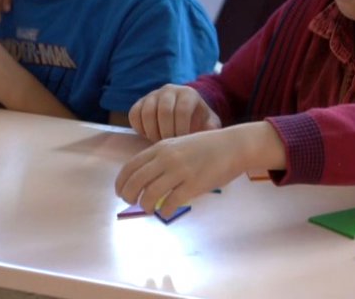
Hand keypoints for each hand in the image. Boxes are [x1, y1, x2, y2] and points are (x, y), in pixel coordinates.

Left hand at [114, 128, 247, 213]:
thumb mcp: (179, 143)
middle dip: (129, 195)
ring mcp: (180, 171)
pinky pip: (171, 202)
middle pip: (136, 181)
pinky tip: (166, 211)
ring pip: (150, 193)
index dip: (121, 182)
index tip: (120, 192)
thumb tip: (146, 177)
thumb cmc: (208, 146)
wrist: (233, 145)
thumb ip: (162, 156)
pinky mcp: (194, 185)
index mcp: (161, 147)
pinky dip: (164, 210)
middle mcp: (167, 158)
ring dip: (145, 205)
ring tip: (148, 209)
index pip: (131, 166)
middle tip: (131, 202)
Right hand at [128, 84, 221, 140]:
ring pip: (147, 112)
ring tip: (159, 143)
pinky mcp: (140, 102)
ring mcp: (153, 95)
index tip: (182, 143)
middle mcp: (169, 90)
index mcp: (188, 94)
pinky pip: (134, 115)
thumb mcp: (209, 123)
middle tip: (169, 146)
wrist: (185, 113)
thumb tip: (206, 138)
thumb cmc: (198, 121)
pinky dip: (140, 129)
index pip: (182, 110)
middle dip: (166, 133)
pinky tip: (149, 137)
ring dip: (152, 132)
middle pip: (164, 111)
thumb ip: (211, 130)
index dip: (182, 129)